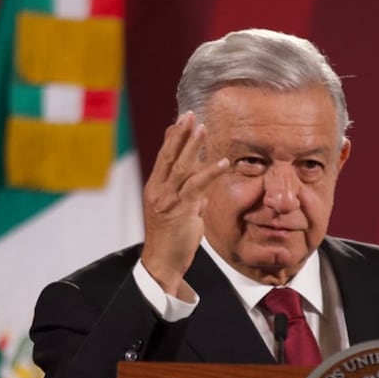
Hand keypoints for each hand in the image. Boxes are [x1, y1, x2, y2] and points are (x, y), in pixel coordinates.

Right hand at [140, 111, 228, 298]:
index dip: (172, 138)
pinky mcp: (180, 209)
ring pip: (181, 166)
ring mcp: (168, 199)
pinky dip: (210, 172)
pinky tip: (222, 162)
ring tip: (203, 128)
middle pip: (169, 155)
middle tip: (190, 114)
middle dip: (180, 133)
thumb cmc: (172, 241)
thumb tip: (203, 191)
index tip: (181, 121)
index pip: (163, 157)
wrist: (162, 263)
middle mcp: (158, 190)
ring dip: (192, 146)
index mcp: (156, 188)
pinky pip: (196, 186)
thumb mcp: (181, 214)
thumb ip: (190, 199)